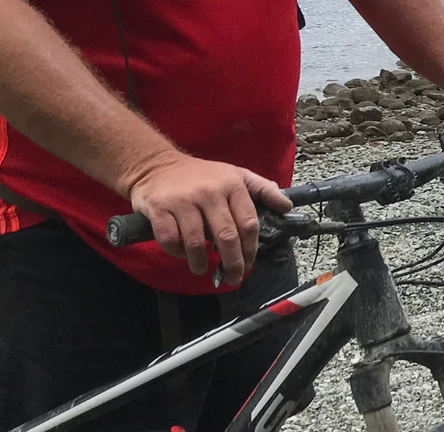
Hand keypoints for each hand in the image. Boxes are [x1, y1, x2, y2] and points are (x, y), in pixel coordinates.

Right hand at [124, 152, 292, 282]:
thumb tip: (287, 206)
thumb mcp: (235, 174)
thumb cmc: (202, 174)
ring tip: (203, 269)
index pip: (248, 223)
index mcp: (232, 184)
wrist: (156, 165)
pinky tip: (182, 254)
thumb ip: (263, 189)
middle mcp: (209, 192)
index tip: (249, 263)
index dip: (251, 248)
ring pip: (197, 242)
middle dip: (232, 263)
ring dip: (201, 262)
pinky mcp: (159, 208)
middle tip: (232, 278)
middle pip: (227, 236)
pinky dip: (177, 252)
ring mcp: (183, 201)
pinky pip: (170, 239)